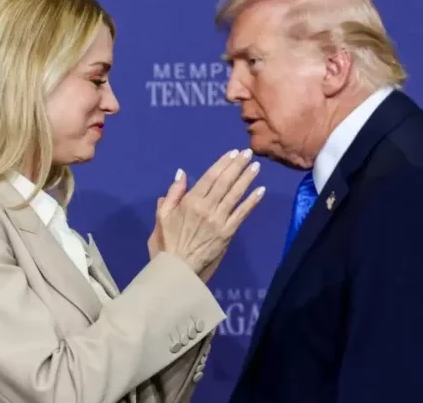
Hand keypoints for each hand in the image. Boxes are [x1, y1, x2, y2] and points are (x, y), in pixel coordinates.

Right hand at [148, 149, 264, 279]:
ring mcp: (219, 220)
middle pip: (225, 182)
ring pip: (235, 195)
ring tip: (255, 166)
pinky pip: (242, 214)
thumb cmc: (166, 244)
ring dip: (246, 179)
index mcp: (190, 202)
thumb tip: (182, 173)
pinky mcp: (228, 233)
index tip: (232, 153)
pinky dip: (252, 201)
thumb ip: (173, 194)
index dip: (222, 164)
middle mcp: (207, 208)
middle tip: (248, 152)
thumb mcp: (161, 217)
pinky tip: (260, 190)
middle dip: (237, 166)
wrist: (177, 270)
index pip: (209, 178)